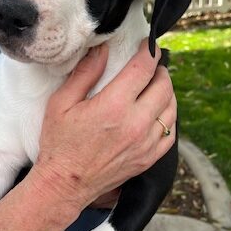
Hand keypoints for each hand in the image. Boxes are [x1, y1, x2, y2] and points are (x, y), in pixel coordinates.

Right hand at [33, 39, 176, 211]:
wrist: (65, 184)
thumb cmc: (59, 144)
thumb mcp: (62, 103)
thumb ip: (84, 74)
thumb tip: (102, 50)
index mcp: (114, 106)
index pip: (143, 69)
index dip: (149, 52)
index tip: (149, 46)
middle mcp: (136, 124)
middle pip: (164, 87)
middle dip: (160, 71)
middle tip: (152, 67)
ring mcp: (145, 143)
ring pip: (171, 110)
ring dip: (167, 93)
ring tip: (156, 87)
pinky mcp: (148, 159)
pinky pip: (170, 134)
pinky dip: (168, 118)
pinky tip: (158, 114)